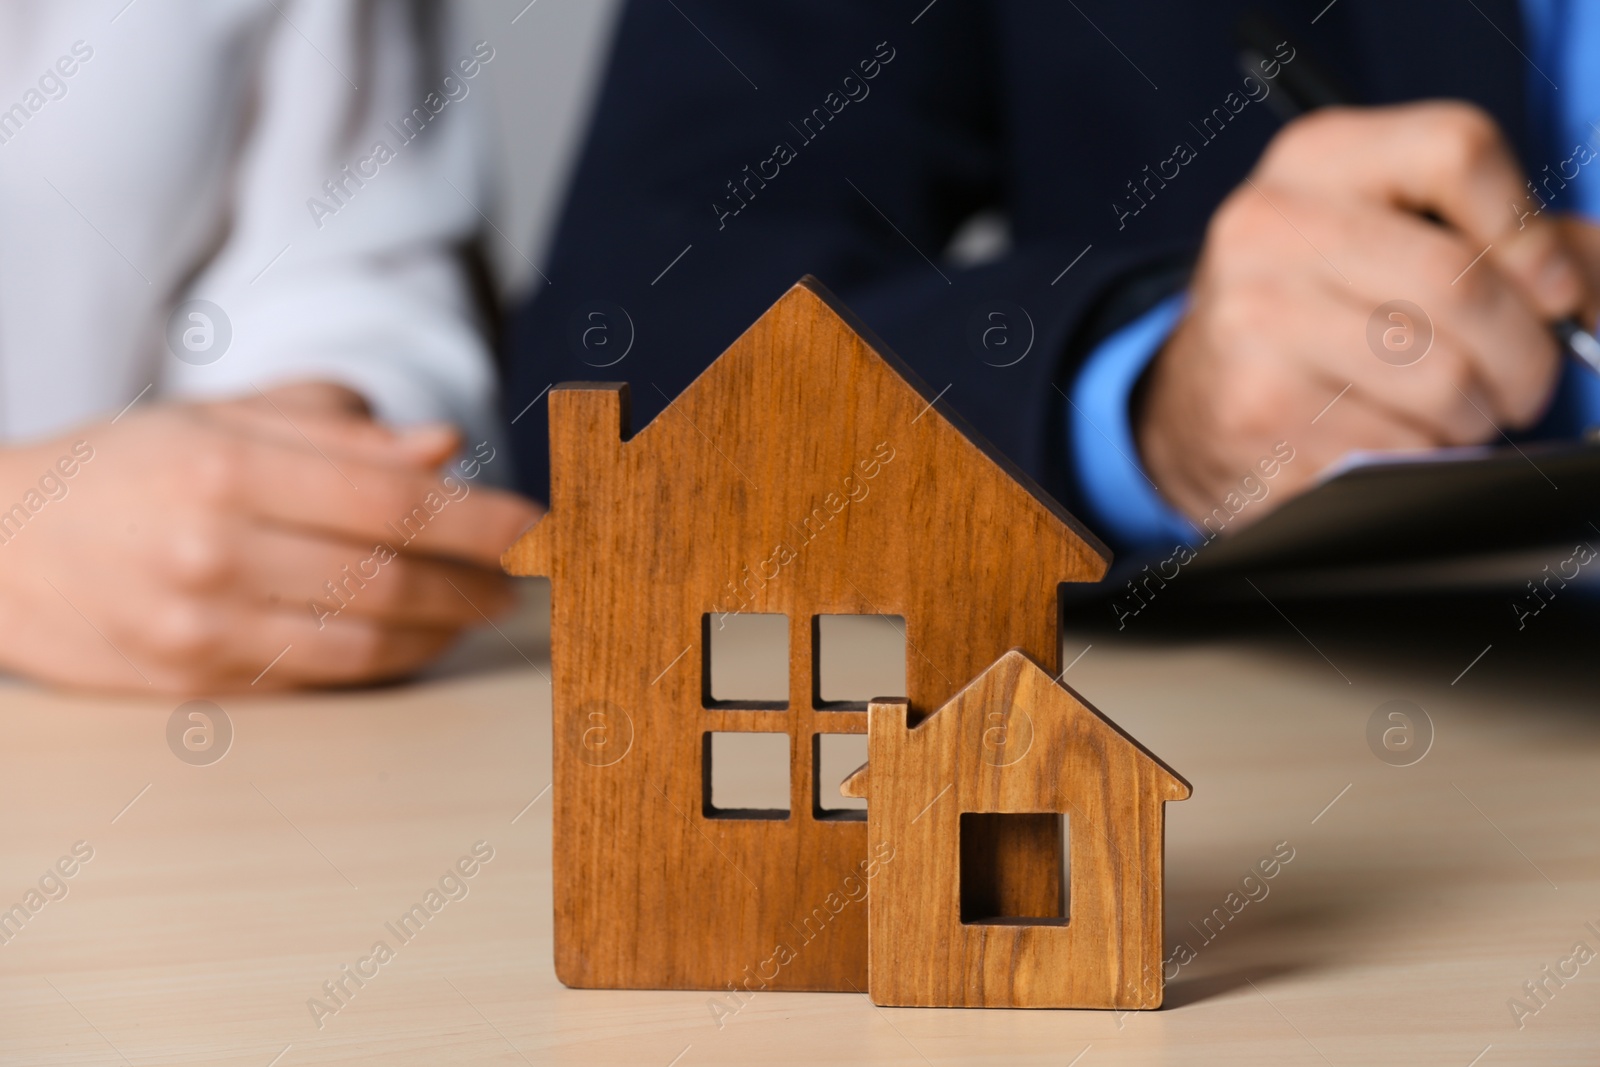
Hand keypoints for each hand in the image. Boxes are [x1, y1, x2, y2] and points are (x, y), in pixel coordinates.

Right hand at [0, 382, 542, 692]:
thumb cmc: (124, 467)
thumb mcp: (221, 418)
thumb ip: (337, 430)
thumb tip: (443, 447)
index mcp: (224, 469)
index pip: (390, 499)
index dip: (482, 517)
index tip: (539, 523)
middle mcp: (213, 552)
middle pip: (389, 576)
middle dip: (479, 579)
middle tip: (526, 571)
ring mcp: (202, 628)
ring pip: (365, 638)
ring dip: (446, 627)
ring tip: (486, 604)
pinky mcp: (196, 684)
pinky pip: (323, 677)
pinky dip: (390, 659)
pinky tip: (424, 637)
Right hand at [1138, 101, 1588, 526]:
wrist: (1196, 403)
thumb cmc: (1324, 315)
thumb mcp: (1398, 241)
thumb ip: (1517, 243)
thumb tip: (1590, 296)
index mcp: (1316, 158)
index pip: (1456, 151)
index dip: (1531, 231)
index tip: (1551, 293)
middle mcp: (1269, 225)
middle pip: (1460, 278)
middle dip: (1525, 354)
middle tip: (1521, 385)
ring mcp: (1253, 320)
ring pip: (1441, 376)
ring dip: (1474, 416)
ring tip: (1454, 417)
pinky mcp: (1255, 410)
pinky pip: (1395, 444)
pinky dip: (1417, 457)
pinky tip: (1392, 442)